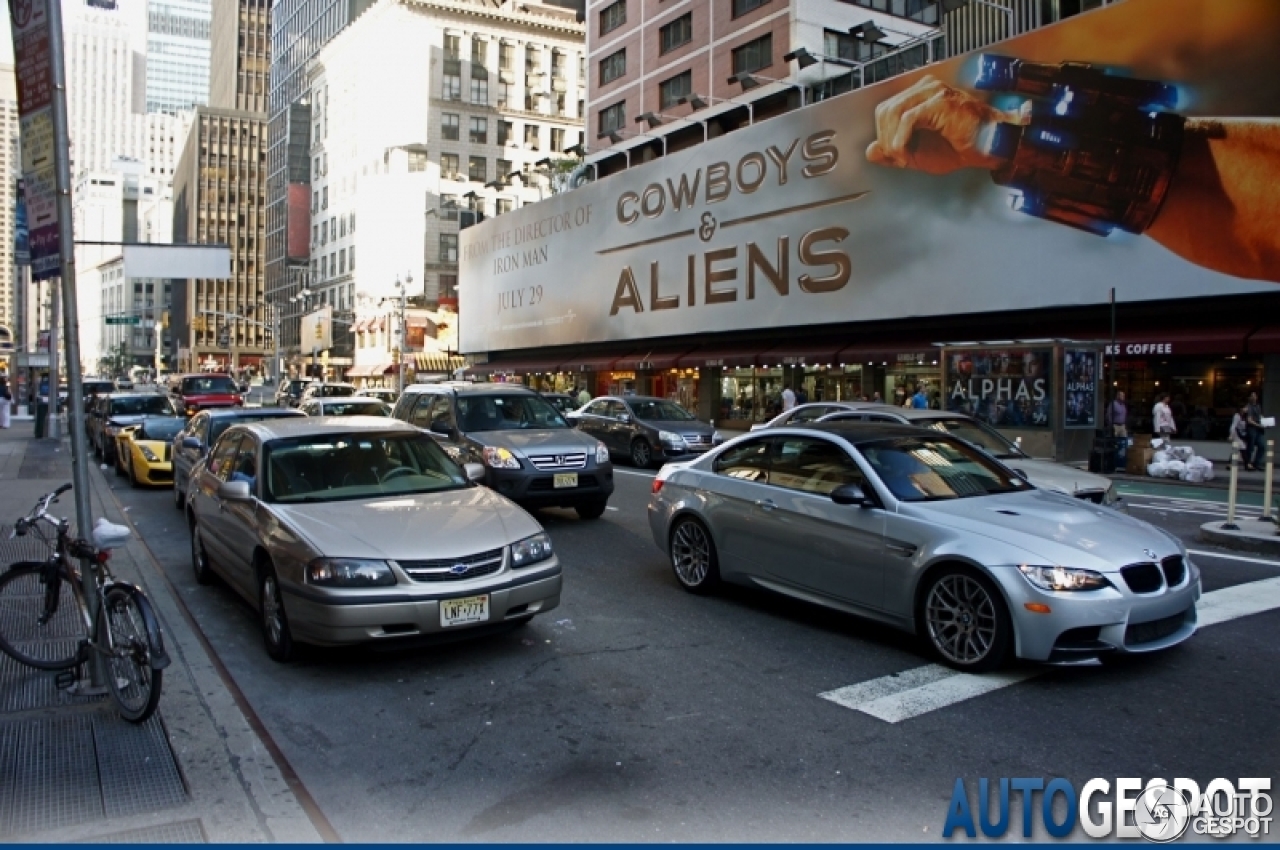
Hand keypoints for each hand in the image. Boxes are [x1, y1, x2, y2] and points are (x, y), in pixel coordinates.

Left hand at [865, 76, 1026, 174]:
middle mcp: (926, 89)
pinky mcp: (941, 102)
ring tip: (905, 157)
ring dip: (893, 141)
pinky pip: (908, 119)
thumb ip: (893, 152)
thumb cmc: (962, 147)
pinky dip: (902, 140)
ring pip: (893, 113)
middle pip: (885, 110)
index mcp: (920, 96)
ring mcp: (934, 92)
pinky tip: (909, 153)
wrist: (991, 147)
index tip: (895, 154)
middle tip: (899, 157)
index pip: (885, 110)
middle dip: (886, 138)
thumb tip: (870, 151)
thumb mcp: (919, 155)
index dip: (883, 135)